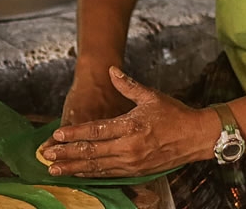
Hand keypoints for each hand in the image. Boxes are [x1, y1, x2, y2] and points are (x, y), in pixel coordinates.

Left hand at [44, 67, 215, 177]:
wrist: (198, 137)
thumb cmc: (175, 115)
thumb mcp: (151, 96)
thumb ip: (127, 85)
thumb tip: (111, 71)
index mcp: (131, 126)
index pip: (95, 131)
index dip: (74, 134)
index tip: (56, 135)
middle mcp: (129, 147)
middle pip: (91, 152)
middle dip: (67, 155)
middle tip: (47, 157)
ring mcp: (133, 162)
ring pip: (97, 167)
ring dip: (75, 169)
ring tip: (55, 170)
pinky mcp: (137, 172)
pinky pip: (109, 175)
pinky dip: (91, 174)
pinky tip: (78, 174)